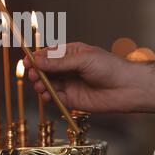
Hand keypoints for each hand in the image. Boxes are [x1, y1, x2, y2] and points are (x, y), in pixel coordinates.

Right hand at [24, 42, 154, 115]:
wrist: (128, 88)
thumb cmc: (110, 68)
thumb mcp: (83, 59)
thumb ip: (60, 62)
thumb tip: (38, 60)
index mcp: (71, 54)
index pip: (48, 54)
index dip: (36, 58)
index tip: (27, 61)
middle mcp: (68, 69)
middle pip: (45, 70)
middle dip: (37, 72)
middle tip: (33, 74)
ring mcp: (69, 84)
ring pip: (48, 84)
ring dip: (40, 85)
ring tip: (40, 86)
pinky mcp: (72, 100)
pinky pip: (55, 98)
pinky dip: (48, 97)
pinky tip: (47, 95)